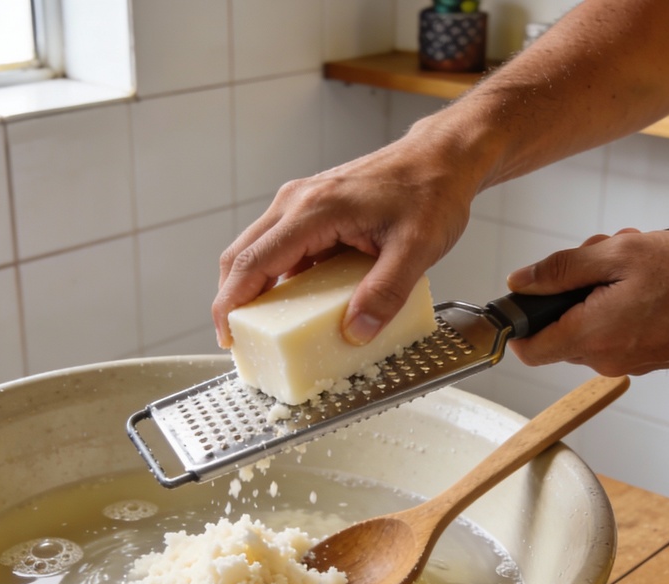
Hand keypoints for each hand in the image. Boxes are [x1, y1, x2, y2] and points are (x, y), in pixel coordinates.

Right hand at [212, 130, 481, 347]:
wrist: (441, 157)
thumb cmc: (430, 191)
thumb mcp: (417, 249)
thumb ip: (386, 292)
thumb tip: (356, 331)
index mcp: (314, 210)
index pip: (253, 261)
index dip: (232, 303)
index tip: (228, 336)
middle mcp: (297, 201)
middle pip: (241, 255)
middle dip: (233, 300)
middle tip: (240, 340)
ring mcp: (302, 201)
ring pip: (257, 249)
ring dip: (253, 288)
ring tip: (264, 327)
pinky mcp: (312, 208)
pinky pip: (281, 245)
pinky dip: (277, 275)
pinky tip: (295, 302)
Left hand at [505, 227, 668, 374]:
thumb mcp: (620, 254)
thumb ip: (562, 268)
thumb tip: (520, 281)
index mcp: (591, 336)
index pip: (528, 349)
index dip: (520, 320)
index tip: (532, 292)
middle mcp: (605, 358)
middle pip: (561, 328)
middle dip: (573, 288)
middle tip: (604, 254)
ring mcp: (628, 360)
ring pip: (591, 323)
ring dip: (602, 289)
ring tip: (635, 261)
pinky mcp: (648, 356)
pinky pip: (618, 328)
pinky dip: (623, 302)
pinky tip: (651, 277)